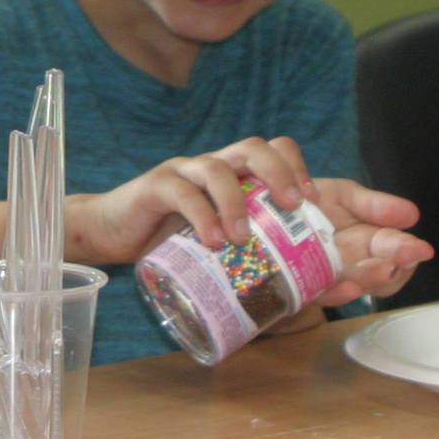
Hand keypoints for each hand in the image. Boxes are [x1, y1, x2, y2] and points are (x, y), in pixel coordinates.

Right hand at [65, 137, 317, 264]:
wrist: (111, 235)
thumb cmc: (172, 243)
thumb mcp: (219, 247)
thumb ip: (258, 257)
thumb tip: (327, 290)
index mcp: (233, 175)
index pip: (273, 150)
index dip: (297, 168)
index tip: (312, 202)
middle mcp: (211, 166)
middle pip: (253, 147)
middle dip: (280, 172)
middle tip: (292, 206)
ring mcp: (181, 172)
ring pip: (217, 167)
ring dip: (236, 202)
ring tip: (242, 238)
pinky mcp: (154, 185)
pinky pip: (182, 192)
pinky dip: (201, 216)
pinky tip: (210, 242)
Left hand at [305, 178, 432, 303]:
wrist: (264, 207)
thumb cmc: (309, 200)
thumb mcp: (343, 196)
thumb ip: (373, 205)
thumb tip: (412, 214)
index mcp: (370, 241)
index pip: (397, 251)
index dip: (408, 251)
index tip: (419, 250)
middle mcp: (355, 263)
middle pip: (381, 275)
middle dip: (389, 269)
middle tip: (393, 263)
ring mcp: (330, 276)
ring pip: (355, 286)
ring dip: (365, 281)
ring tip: (373, 273)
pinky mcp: (303, 284)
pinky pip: (320, 293)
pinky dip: (335, 293)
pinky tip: (346, 287)